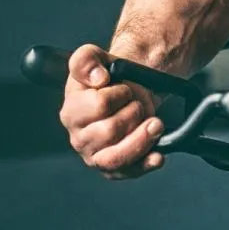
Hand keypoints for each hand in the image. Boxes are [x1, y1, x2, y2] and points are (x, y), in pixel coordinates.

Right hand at [59, 44, 165, 179]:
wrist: (128, 90)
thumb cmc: (109, 78)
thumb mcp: (94, 57)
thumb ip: (86, 60)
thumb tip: (97, 77)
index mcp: (71, 112)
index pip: (99, 105)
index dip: (119, 94)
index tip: (124, 89)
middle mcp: (79, 138)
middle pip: (110, 131)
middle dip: (133, 112)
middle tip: (137, 104)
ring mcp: (96, 155)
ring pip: (116, 157)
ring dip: (141, 139)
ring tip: (155, 123)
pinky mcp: (115, 168)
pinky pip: (129, 172)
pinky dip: (146, 164)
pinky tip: (157, 155)